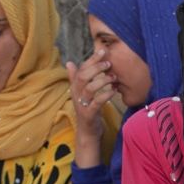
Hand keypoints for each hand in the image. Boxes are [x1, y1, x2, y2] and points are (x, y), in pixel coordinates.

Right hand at [67, 51, 115, 168]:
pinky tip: (114, 91)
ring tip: (113, 77)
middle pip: (83, 76)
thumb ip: (76, 78)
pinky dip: (106, 95)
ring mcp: (82, 105)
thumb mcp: (81, 93)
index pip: (81, 68)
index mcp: (75, 87)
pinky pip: (97, 102)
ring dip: (102, 80)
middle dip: (96, 67)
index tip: (103, 50)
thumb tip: (69, 62)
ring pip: (89, 88)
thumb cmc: (87, 110)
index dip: (92, 59)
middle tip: (109, 63)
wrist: (88, 133)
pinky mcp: (89, 114)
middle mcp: (76, 94)